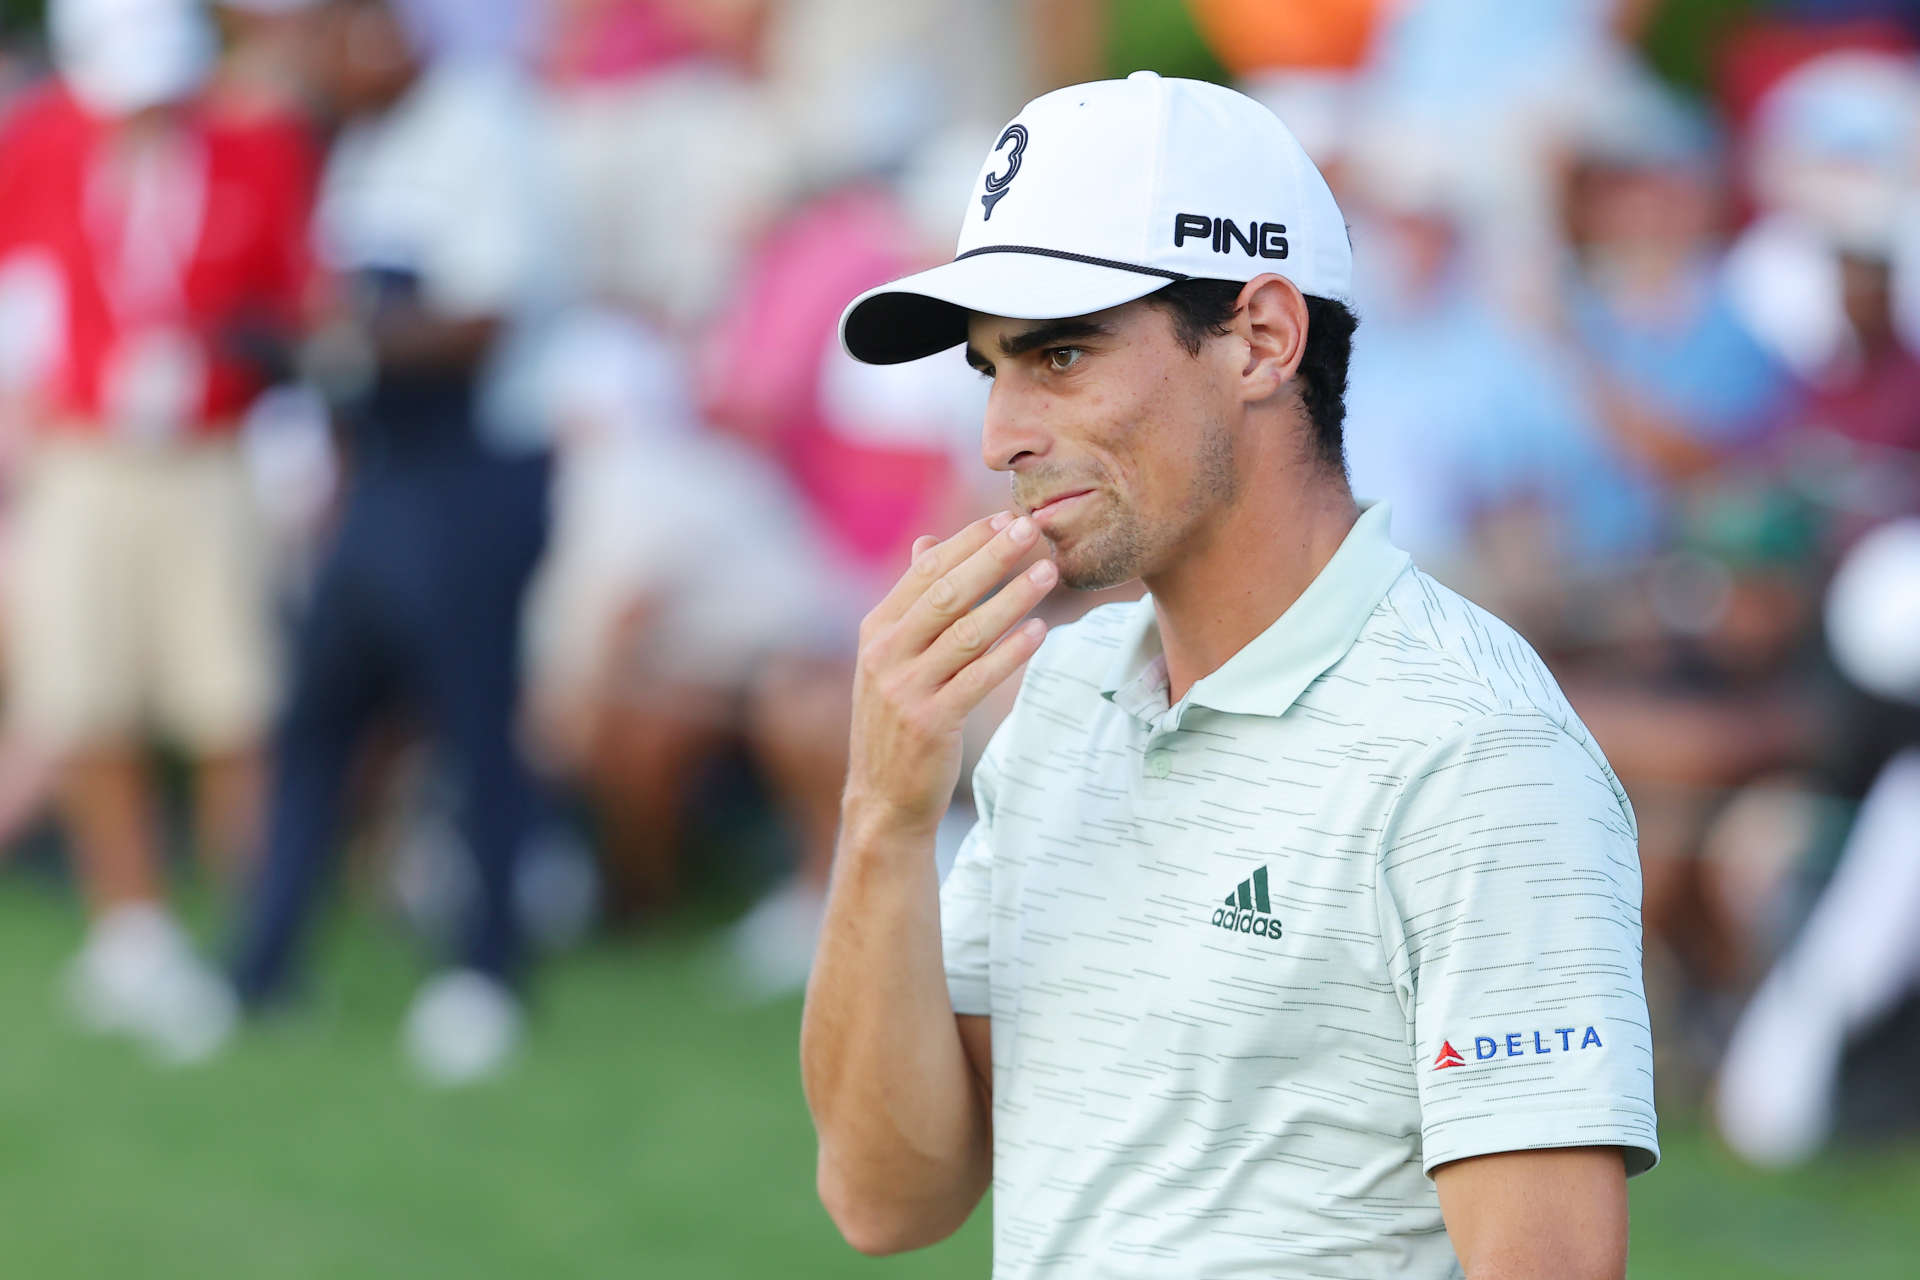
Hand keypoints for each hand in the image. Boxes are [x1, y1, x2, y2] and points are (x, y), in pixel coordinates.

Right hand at [844, 511, 1056, 837]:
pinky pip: (978, 679)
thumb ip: (912, 601)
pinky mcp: (931, 722)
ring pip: (968, 633)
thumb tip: (928, 541)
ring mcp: (905, 689)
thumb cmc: (896, 718)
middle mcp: (885, 654)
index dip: (967, 541)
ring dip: (1012, 599)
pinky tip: (1040, 632)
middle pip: (947, 593)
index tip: (1006, 516)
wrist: (883, 796)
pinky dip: (1011, 653)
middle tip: (1032, 529)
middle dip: (992, 557)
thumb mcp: (891, 656)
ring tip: (1049, 573)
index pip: (924, 571)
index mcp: (876, 630)